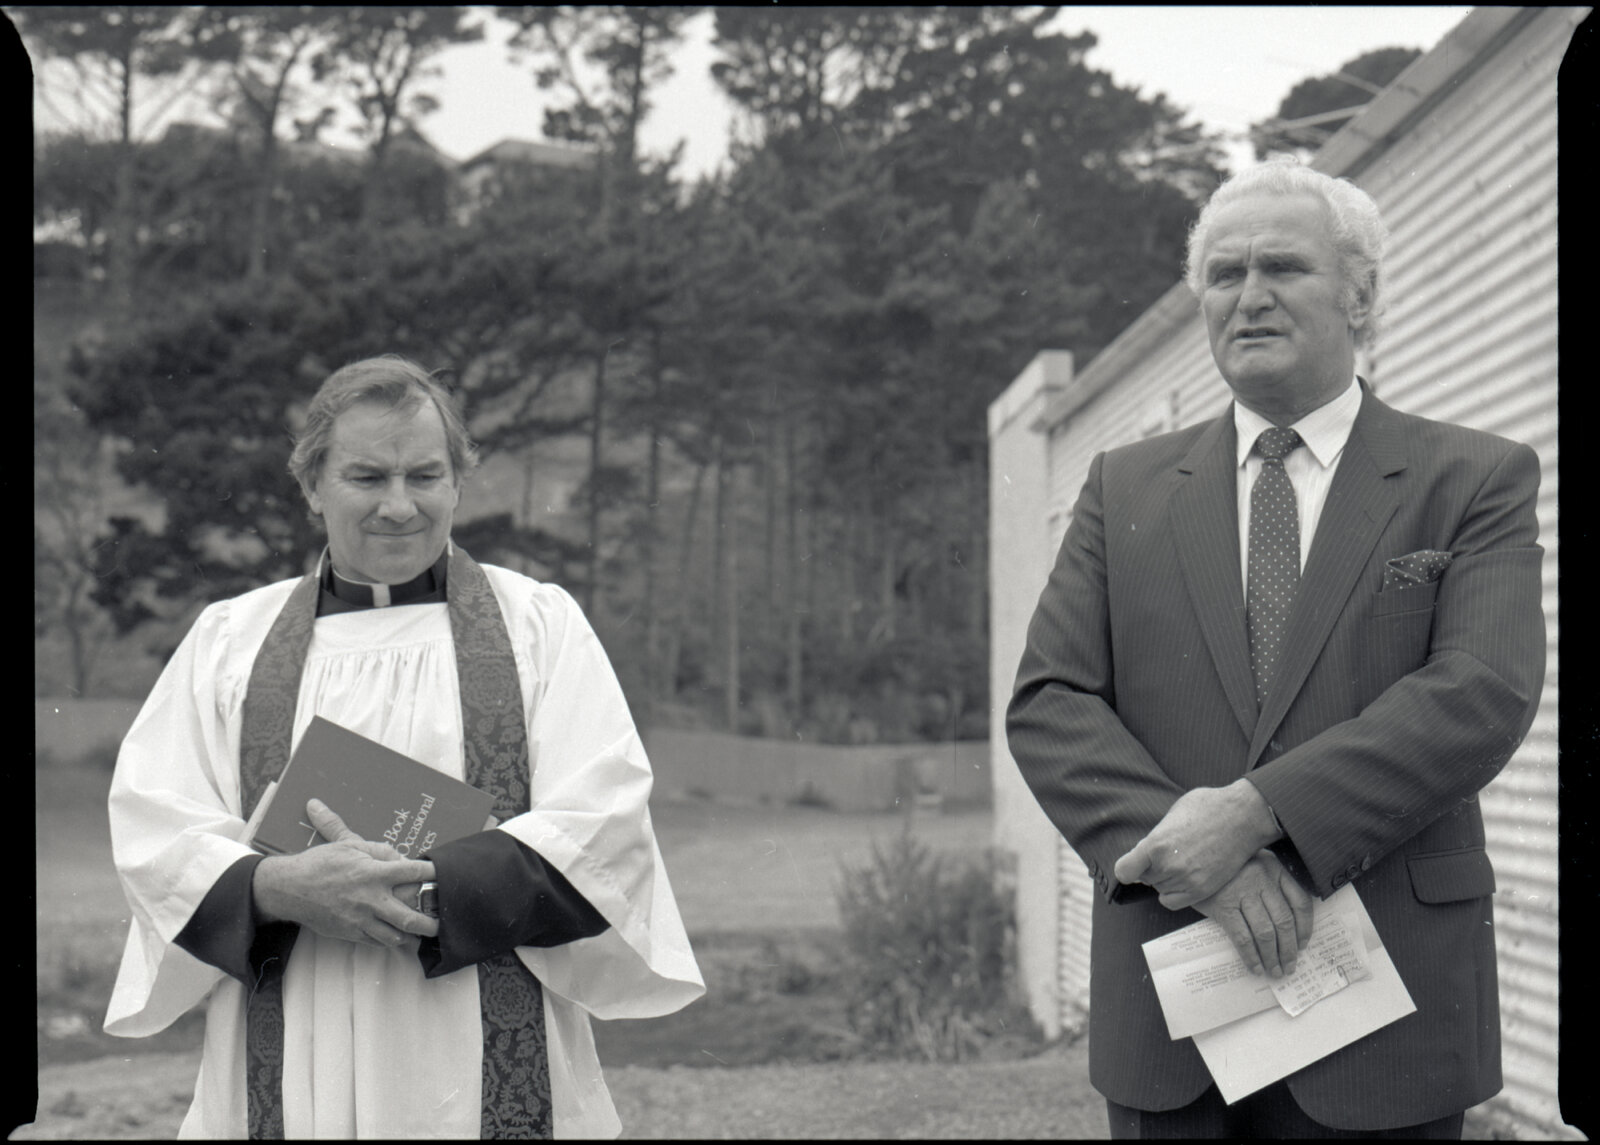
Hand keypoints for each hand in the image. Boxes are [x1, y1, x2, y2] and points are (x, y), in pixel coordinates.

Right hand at [253, 798, 439, 948]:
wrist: (289, 888)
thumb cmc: (319, 863)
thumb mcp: (350, 845)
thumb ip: (379, 850)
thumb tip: (400, 857)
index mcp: (373, 873)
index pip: (413, 872)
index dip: (432, 872)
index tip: (444, 874)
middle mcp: (370, 899)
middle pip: (410, 917)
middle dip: (430, 923)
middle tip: (442, 921)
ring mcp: (360, 919)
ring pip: (395, 936)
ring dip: (411, 935)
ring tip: (421, 931)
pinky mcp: (350, 933)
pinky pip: (376, 942)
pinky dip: (390, 940)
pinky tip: (397, 935)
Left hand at [1112, 780, 1280, 906]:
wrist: (1244, 816)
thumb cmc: (1209, 807)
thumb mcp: (1174, 813)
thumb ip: (1156, 835)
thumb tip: (1145, 850)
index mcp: (1156, 843)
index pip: (1124, 871)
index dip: (1127, 868)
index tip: (1132, 865)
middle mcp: (1168, 865)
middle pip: (1144, 877)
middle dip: (1151, 867)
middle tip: (1170, 853)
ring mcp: (1186, 880)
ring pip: (1159, 888)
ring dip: (1165, 878)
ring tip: (1183, 860)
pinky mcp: (1201, 890)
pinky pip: (1172, 902)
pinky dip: (1173, 893)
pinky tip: (1182, 879)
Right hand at [1180, 849, 1313, 977]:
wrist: (1189, 860)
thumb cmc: (1224, 868)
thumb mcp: (1252, 865)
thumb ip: (1271, 884)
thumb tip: (1289, 925)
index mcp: (1273, 868)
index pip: (1300, 902)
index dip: (1305, 928)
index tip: (1303, 945)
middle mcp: (1261, 878)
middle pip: (1284, 921)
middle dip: (1289, 950)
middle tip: (1289, 967)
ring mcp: (1242, 891)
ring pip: (1266, 932)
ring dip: (1272, 957)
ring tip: (1274, 971)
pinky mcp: (1223, 905)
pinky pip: (1243, 937)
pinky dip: (1251, 956)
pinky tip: (1255, 966)